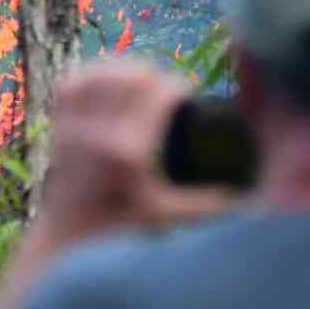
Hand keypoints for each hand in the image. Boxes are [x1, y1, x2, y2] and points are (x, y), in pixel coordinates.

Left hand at [0, 58, 237, 308]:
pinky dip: (93, 74)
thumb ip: (210, 204)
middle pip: (134, 75)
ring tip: (145, 84)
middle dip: (157, 76)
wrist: (70, 237)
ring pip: (103, 72)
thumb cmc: (123, 229)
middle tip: (169, 94)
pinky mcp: (58, 123)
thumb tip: (252, 193)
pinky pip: (74, 81)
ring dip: (126, 71)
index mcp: (128, 151)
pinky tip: (110, 78)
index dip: (180, 87)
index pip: (161, 91)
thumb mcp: (170, 216)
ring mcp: (73, 125)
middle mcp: (96, 133)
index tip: (189, 98)